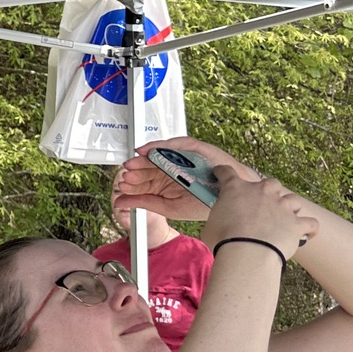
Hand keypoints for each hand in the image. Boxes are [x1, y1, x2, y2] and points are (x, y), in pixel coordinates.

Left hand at [116, 136, 262, 223]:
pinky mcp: (191, 148)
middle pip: (148, 167)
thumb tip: (120, 202)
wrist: (232, 197)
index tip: (123, 187)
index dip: (133, 183)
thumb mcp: (170, 208)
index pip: (145, 181)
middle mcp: (171, 169)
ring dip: (143, 159)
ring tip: (132, 164)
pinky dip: (158, 146)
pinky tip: (146, 151)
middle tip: (126, 176)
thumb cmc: (204, 203)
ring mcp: (180, 158)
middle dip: (136, 171)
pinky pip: (172, 144)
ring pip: (156, 155)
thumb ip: (145, 202)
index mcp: (165, 184)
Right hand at [202, 167, 317, 260]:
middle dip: (269, 192)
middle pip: (271, 183)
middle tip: (263, 204)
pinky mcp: (296, 224)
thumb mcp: (211, 225)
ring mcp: (282, 207)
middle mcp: (262, 192)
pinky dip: (309, 229)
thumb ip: (219, 218)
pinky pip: (311, 223)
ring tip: (285, 218)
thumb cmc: (223, 240)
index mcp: (236, 189)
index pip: (227, 172)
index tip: (220, 173)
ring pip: (293, 200)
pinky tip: (307, 233)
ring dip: (289, 208)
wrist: (247, 253)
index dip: (222, 172)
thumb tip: (220, 224)